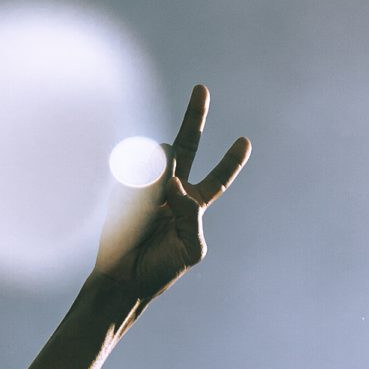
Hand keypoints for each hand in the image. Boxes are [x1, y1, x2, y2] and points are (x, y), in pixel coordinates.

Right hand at [93, 85, 249, 308]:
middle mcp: (173, 189)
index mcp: (194, 205)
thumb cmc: (159, 269)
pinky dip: (137, 193)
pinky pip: (135, 175)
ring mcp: (148, 184)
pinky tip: (131, 215)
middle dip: (194, 117)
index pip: (218, 178)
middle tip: (201, 89)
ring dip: (160, 178)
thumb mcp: (190, 249)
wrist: (122, 279)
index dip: (231, 161)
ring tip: (150, 211)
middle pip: (188, 146)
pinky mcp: (124, 186)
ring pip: (160, 159)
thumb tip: (175, 183)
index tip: (245, 140)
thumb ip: (192, 216)